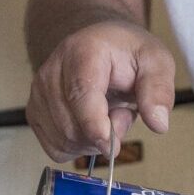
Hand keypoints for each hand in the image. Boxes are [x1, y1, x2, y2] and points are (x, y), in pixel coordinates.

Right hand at [26, 20, 175, 160]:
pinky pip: (55, 148)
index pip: (80, 94)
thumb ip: (158, 90)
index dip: (95, 125)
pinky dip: (77, 147)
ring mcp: (38, 91)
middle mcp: (52, 69)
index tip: (112, 145)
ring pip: (63, 141)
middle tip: (121, 112)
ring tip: (105, 114)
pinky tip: (88, 126)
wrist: (102, 46)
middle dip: (104, 133)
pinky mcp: (34, 111)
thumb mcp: (156, 62)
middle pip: (71, 125)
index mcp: (83, 51)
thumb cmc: (127, 54)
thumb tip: (158, 123)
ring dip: (92, 141)